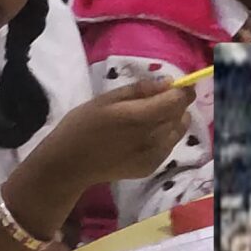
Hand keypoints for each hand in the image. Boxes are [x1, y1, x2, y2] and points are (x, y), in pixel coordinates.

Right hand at [32, 77, 193, 195]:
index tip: (176, 86)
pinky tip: (144, 137)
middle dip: (176, 104)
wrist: (67, 165)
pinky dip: (165, 138)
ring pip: (179, 131)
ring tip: (150, 119)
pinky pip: (169, 147)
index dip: (183, 91)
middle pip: (181, 114)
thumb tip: (168, 82)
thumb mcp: (105, 99)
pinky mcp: (150, 167)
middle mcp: (151, 137)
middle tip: (157, 102)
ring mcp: (153, 155)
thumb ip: (139, 90)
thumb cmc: (81, 126)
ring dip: (172, 121)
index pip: (178, 100)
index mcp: (139, 116)